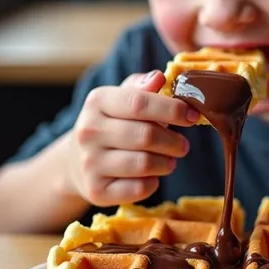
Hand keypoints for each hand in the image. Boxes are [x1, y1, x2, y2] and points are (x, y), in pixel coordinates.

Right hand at [69, 70, 198, 205]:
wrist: (76, 161)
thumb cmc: (111, 123)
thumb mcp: (121, 98)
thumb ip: (142, 87)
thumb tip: (159, 78)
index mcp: (97, 101)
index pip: (140, 103)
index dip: (172, 109)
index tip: (192, 116)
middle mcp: (89, 131)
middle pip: (146, 136)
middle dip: (174, 141)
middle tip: (183, 145)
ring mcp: (90, 163)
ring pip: (144, 164)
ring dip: (166, 163)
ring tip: (170, 159)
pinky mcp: (96, 191)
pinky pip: (139, 189)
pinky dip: (153, 183)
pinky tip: (152, 176)